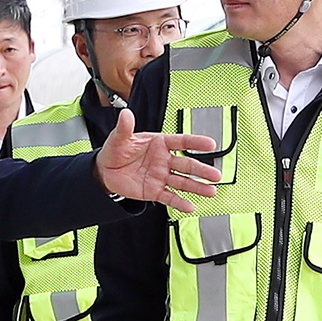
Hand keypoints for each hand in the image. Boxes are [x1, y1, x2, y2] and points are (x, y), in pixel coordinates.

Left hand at [94, 112, 221, 212]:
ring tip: (211, 191)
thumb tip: (126, 114)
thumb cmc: (116, 150)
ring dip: (197, 187)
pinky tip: (190, 206)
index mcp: (159, 143)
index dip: (196, 143)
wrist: (105, 171)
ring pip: (182, 182)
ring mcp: (161, 176)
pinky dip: (179, 203)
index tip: (211, 144)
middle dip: (202, 170)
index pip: (181, 142)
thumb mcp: (119, 138)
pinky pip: (169, 197)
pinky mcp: (154, 191)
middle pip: (187, 165)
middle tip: (215, 175)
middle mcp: (164, 160)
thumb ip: (125, 128)